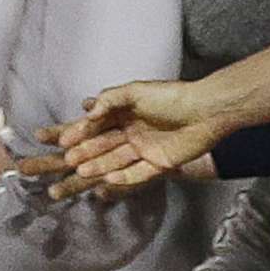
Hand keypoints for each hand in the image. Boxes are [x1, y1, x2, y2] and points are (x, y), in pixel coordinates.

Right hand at [32, 79, 226, 200]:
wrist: (208, 110)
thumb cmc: (173, 97)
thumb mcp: (137, 91)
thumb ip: (110, 99)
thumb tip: (86, 112)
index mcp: (126, 113)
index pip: (97, 125)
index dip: (80, 133)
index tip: (61, 141)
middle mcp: (134, 132)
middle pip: (104, 145)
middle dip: (85, 152)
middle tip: (67, 160)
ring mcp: (146, 149)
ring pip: (117, 160)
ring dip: (99, 166)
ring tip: (81, 172)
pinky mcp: (160, 164)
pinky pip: (138, 173)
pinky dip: (123, 177)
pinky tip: (108, 179)